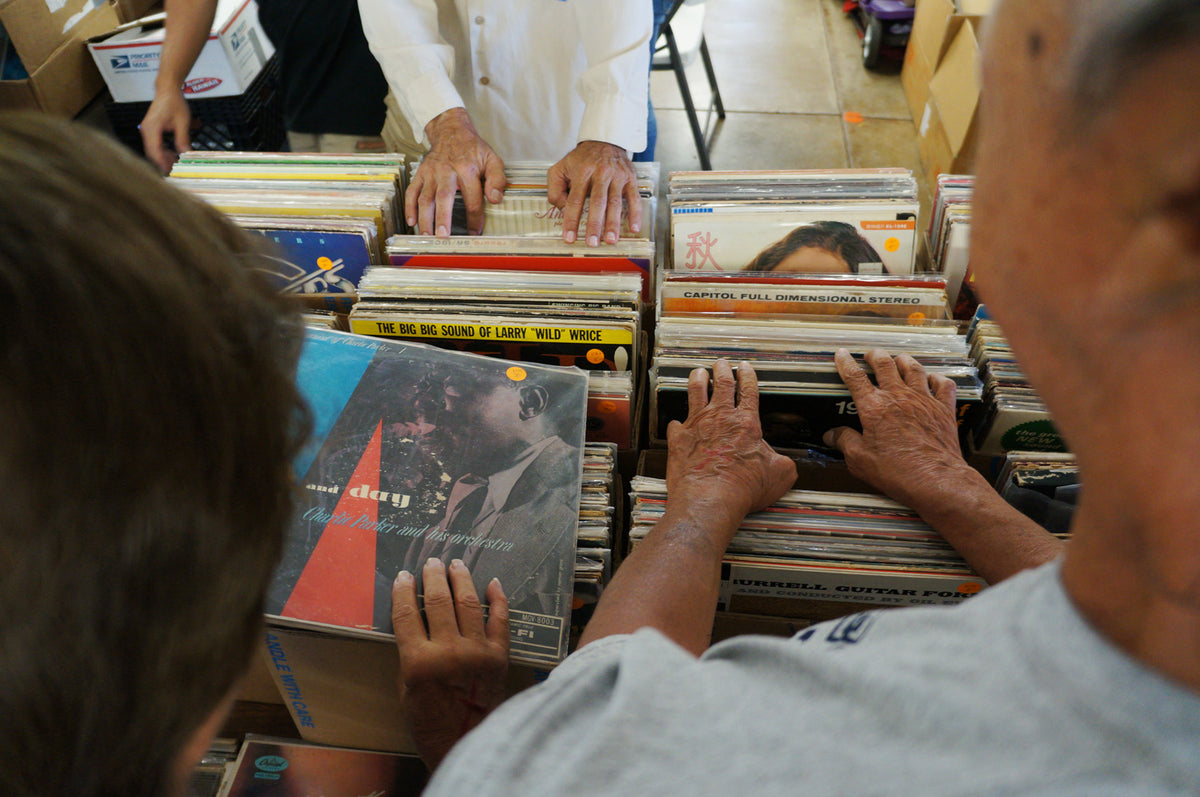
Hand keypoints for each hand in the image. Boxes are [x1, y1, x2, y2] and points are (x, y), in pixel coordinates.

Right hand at [140, 89, 191, 172]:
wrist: (167, 90)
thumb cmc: (174, 102)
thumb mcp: (182, 122)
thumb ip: (183, 139)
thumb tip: (186, 153)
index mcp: (152, 128)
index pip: (155, 151)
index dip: (161, 163)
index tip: (168, 172)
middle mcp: (146, 130)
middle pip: (152, 152)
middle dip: (163, 162)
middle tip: (175, 170)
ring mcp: (147, 129)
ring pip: (153, 149)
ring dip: (164, 156)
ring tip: (176, 162)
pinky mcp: (151, 129)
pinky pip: (155, 144)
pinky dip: (163, 150)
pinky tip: (173, 153)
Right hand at [392, 558, 508, 770]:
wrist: (466, 742)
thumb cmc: (429, 721)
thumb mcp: (405, 688)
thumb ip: (411, 653)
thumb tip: (416, 620)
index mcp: (419, 662)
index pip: (407, 614)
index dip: (404, 591)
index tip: (403, 576)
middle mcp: (449, 652)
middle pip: (440, 601)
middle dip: (433, 577)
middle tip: (432, 562)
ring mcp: (478, 652)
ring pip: (469, 603)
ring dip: (462, 579)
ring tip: (456, 564)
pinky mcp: (500, 656)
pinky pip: (501, 620)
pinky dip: (498, 599)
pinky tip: (492, 584)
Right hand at [408, 108, 505, 235]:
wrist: (451, 130)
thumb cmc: (473, 149)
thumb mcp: (492, 159)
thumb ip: (497, 179)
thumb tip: (495, 200)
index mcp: (467, 169)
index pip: (472, 198)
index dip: (474, 218)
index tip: (474, 232)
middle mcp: (447, 171)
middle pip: (443, 197)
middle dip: (442, 218)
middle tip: (443, 236)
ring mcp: (431, 173)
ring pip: (425, 197)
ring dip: (424, 217)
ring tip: (426, 235)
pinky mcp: (420, 174)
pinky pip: (412, 191)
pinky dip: (409, 207)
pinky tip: (411, 221)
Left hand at [547, 140, 642, 245]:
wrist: (604, 141)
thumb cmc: (580, 160)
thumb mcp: (560, 169)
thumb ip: (555, 190)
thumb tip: (563, 210)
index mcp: (582, 172)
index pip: (575, 200)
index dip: (572, 220)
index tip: (570, 238)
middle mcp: (600, 173)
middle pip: (597, 202)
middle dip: (594, 224)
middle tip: (592, 243)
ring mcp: (617, 176)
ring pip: (615, 202)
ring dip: (613, 223)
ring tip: (610, 240)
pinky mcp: (630, 178)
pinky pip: (634, 198)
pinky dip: (635, 214)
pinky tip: (633, 229)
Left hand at [666, 359, 796, 536]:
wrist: (710, 498)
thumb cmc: (744, 488)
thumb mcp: (780, 475)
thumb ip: (784, 463)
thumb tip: (784, 463)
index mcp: (746, 423)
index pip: (748, 390)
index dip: (748, 376)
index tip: (745, 367)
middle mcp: (720, 418)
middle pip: (721, 385)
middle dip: (722, 370)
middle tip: (721, 363)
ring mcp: (696, 426)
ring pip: (695, 393)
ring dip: (697, 380)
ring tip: (698, 373)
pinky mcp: (678, 440)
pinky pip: (675, 425)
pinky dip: (677, 423)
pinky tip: (676, 423)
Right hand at [823, 348, 972, 510]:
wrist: (935, 480)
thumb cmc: (897, 472)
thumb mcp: (860, 460)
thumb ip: (844, 442)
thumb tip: (832, 435)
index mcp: (875, 407)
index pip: (855, 377)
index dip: (846, 363)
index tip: (842, 355)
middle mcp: (899, 397)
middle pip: (885, 364)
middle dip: (875, 355)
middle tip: (870, 355)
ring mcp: (924, 400)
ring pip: (913, 368)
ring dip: (903, 360)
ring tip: (898, 359)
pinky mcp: (943, 409)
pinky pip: (943, 384)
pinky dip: (936, 377)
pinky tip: (932, 378)